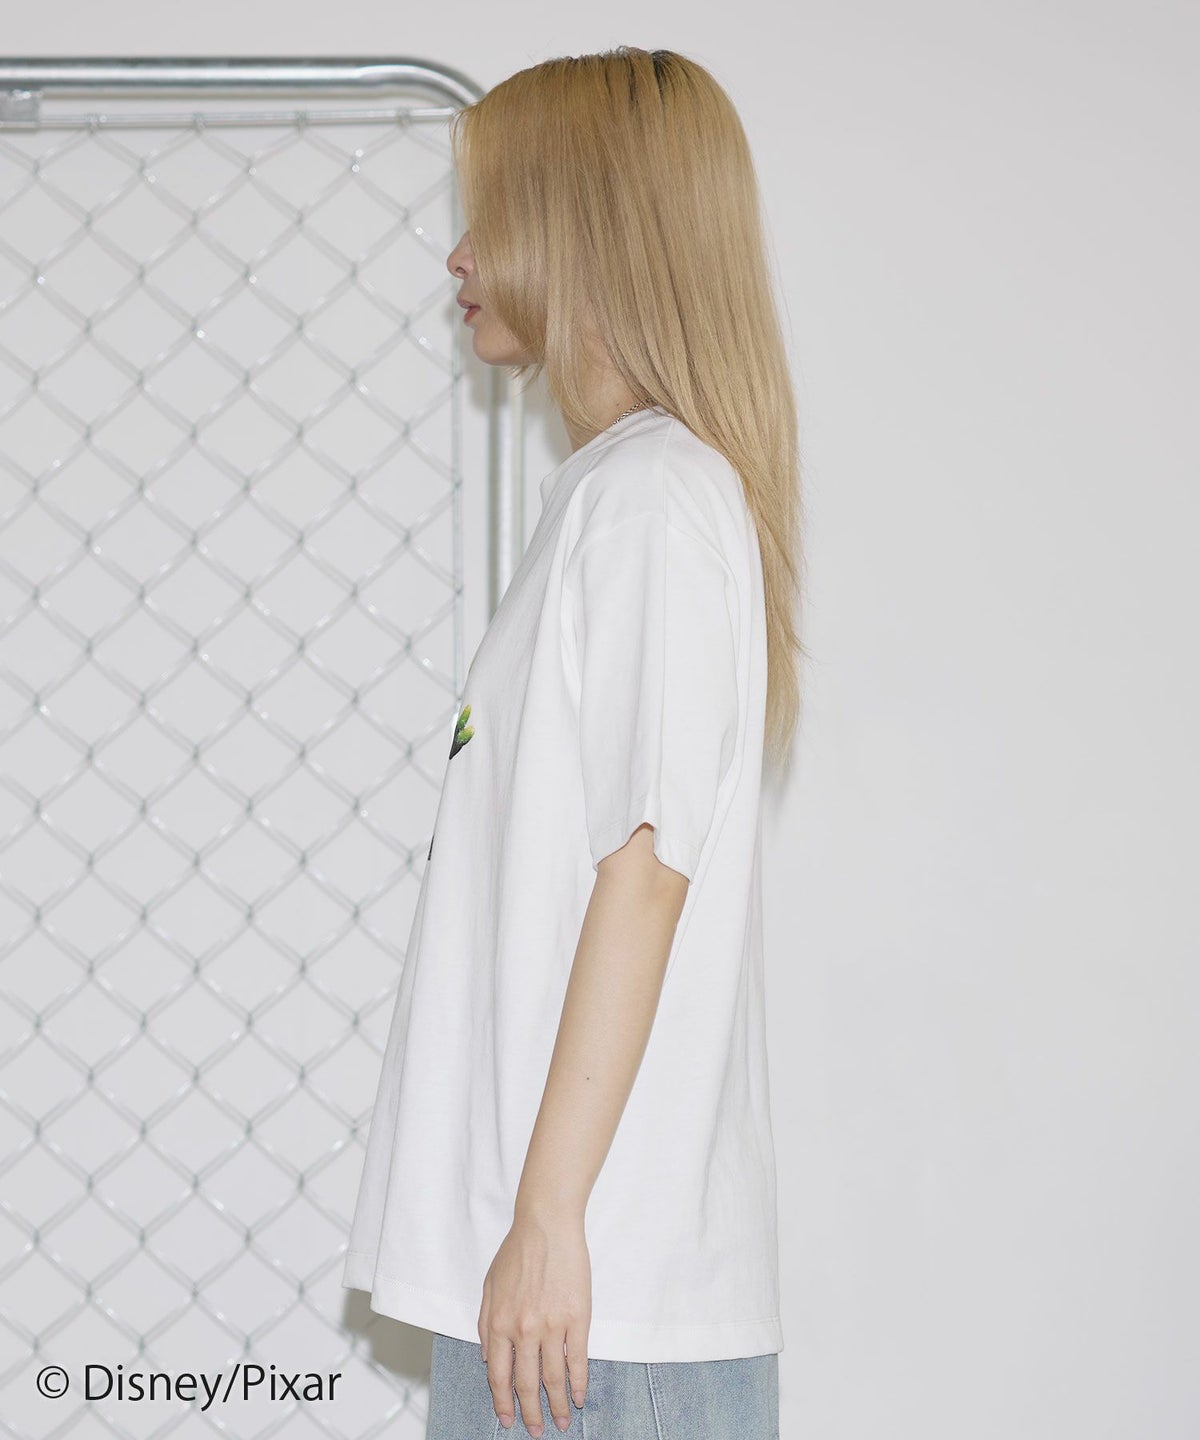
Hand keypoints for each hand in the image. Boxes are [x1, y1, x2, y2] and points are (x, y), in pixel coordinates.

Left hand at [478, 1207, 590, 1435]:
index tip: (508, 1419)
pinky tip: (580, 1396)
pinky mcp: (578, 1317)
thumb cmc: (517, 1251)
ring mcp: (552, 1325)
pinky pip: (578, 1359)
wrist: (546, 1225)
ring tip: (563, 1421)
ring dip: (558, 1405)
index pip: (499, 1376)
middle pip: (527, 1384)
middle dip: (532, 1413)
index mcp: (499, 1323)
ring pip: (554, 1377)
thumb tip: (490, 1359)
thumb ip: (485, 1325)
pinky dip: (579, 1382)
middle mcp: (524, 1330)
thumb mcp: (489, 1286)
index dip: (503, 1402)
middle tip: (538, 1430)